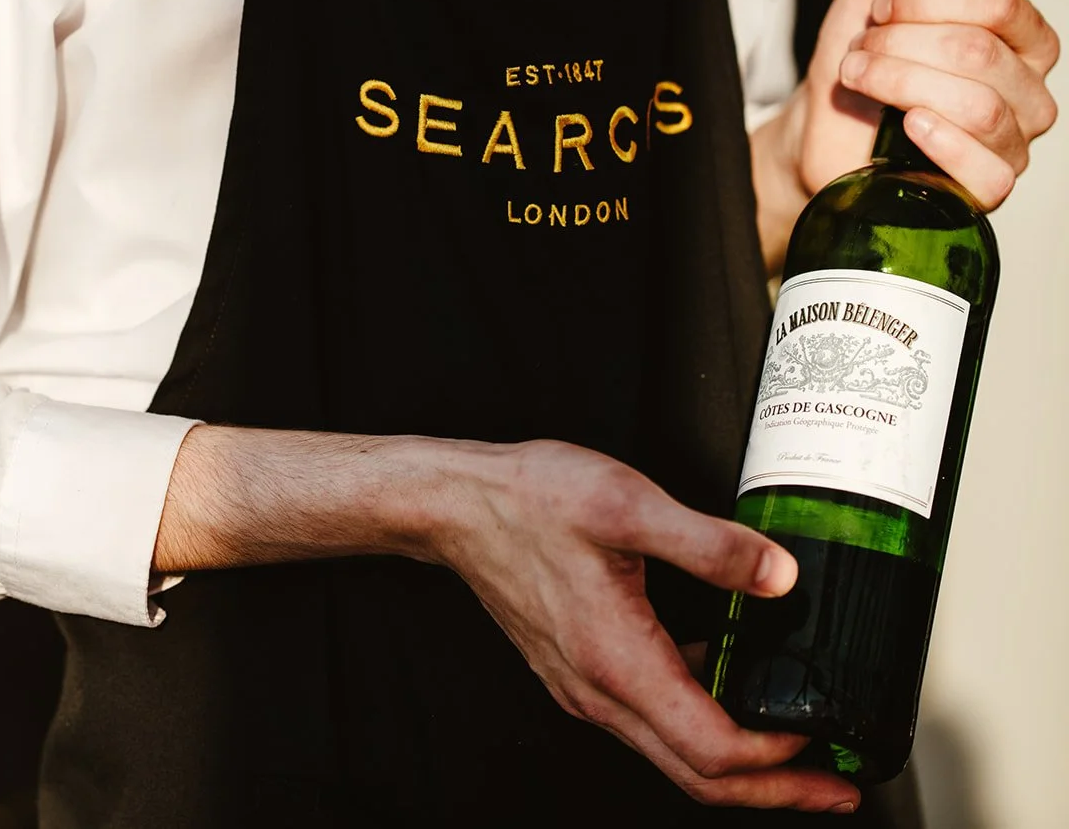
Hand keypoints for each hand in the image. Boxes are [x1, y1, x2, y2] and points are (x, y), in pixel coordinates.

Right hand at [436, 439, 860, 812]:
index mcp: (618, 662)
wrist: (457, 505)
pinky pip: (650, 720)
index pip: (712, 749)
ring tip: (797, 747)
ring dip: (740, 765)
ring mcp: (586, 686)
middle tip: (836, 788)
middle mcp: (599, 691)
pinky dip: (700, 727)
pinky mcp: (580, 669)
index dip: (779, 759)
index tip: (825, 742)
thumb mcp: (626, 505)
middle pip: (697, 775)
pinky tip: (726, 686)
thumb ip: (710, 543)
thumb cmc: (526, 503)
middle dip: (775, 791)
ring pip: (673, 754)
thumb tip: (778, 575)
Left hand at [755, 0, 1059, 265]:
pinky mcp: (985, 190)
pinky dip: (940, 142)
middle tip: (862, 49)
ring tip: (859, 77)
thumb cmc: (864, 53)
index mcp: (1022, 36)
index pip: (998, 2)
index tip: (880, 7)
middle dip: (899, 43)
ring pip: (977, 106)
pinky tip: (906, 125)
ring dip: (899, 83)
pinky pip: (989, 171)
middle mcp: (1029, 89)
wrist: (821, 123)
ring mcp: (1013, 143)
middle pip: (977, 52)